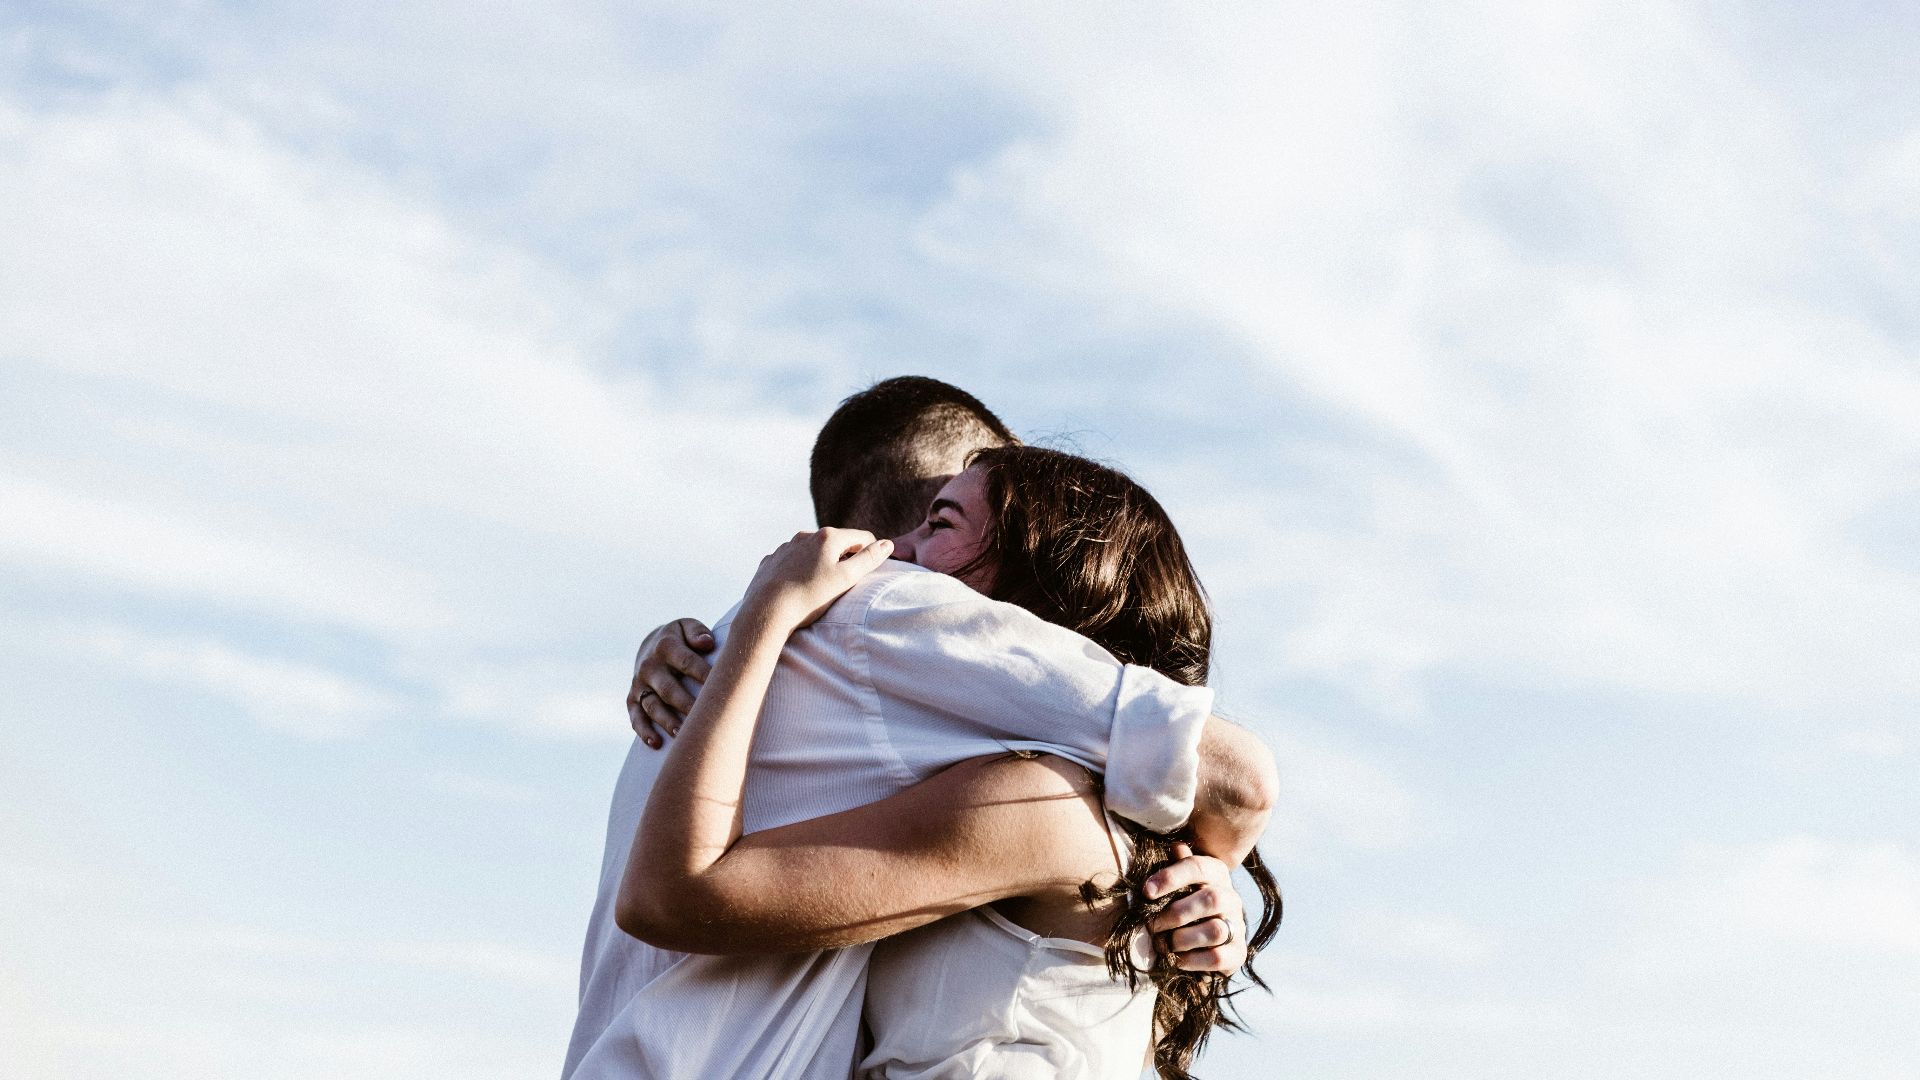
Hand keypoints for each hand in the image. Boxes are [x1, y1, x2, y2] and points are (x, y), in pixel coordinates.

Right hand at [628, 618, 714, 748]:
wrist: (650, 645)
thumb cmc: (680, 639)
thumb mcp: (687, 626)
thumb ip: (697, 632)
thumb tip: (707, 643)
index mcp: (666, 646)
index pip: (687, 662)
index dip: (704, 675)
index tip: (721, 689)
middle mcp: (650, 666)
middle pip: (669, 689)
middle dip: (686, 704)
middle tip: (705, 718)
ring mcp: (639, 684)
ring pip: (652, 706)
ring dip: (666, 721)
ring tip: (681, 734)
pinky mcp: (632, 699)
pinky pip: (636, 717)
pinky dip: (643, 731)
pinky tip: (656, 744)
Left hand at [740, 529, 892, 630]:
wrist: (766, 611)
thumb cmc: (810, 597)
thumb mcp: (846, 579)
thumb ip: (868, 559)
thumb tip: (887, 544)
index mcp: (828, 537)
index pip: (862, 537)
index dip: (870, 553)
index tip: (869, 571)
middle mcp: (805, 536)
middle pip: (836, 542)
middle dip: (845, 558)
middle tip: (845, 583)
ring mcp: (786, 547)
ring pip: (812, 551)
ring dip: (821, 563)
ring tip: (820, 587)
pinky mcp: (771, 561)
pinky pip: (792, 561)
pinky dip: (799, 569)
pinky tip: (798, 586)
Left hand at [1144, 843, 1247, 973]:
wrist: (1203, 942)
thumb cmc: (1182, 903)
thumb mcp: (1177, 883)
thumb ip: (1176, 866)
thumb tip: (1176, 846)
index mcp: (1216, 873)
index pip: (1197, 867)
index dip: (1170, 877)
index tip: (1146, 891)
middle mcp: (1231, 897)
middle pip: (1211, 899)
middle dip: (1176, 913)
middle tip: (1152, 925)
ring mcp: (1237, 925)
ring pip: (1215, 930)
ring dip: (1182, 939)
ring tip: (1164, 944)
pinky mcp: (1238, 953)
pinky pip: (1218, 957)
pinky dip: (1192, 960)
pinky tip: (1177, 959)